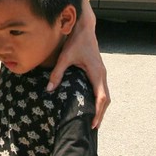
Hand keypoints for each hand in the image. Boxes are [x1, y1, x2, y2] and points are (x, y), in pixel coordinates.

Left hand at [47, 2, 109, 125]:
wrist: (84, 28)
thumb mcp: (65, 57)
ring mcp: (101, 73)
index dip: (98, 112)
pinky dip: (99, 99)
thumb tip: (49, 88)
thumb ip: (57, 73)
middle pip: (106, 99)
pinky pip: (102, 89)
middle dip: (101, 113)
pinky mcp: (98, 71)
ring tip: (93, 119)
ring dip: (101, 107)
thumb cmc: (76, 41)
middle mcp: (102, 74)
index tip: (93, 124)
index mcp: (96, 73)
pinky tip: (91, 105)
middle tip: (93, 127)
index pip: (101, 97)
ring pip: (105, 94)